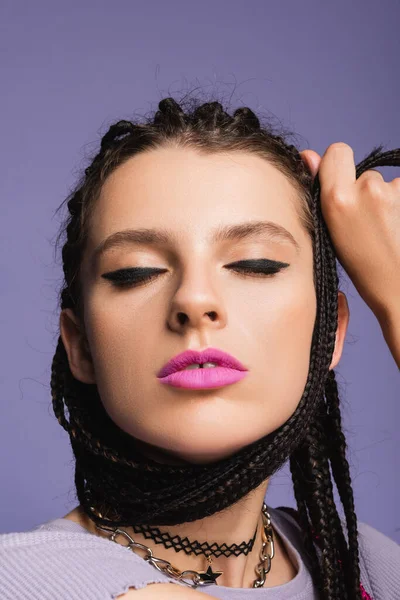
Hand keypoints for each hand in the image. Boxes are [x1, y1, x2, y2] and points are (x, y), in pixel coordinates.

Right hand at [300, 143, 399, 322]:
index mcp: (337, 198)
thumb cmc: (364, 266)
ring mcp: (394, 191)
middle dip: (364, 191)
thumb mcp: (331, 230)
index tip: (342, 189)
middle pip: (364, 172)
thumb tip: (308, 156)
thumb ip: (322, 188)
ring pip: (384, 184)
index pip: (337, 151)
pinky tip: (397, 226)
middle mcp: (367, 188)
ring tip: (385, 230)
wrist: (399, 286)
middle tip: (367, 223)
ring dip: (385, 200)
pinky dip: (399, 204)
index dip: (338, 166)